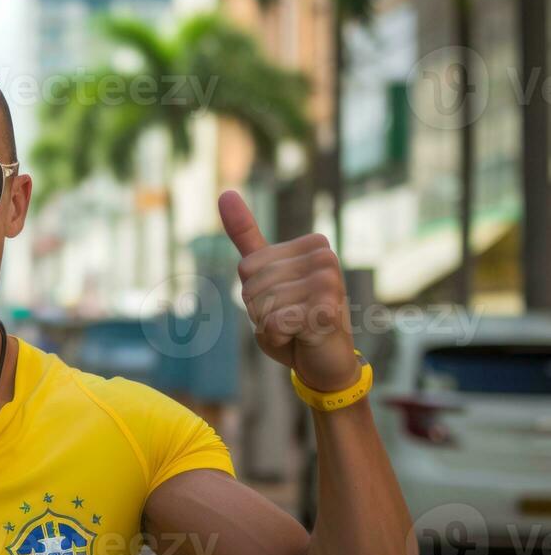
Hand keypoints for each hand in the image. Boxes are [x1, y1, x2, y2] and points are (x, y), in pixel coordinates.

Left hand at [219, 190, 359, 392]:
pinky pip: (274, 323)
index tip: (283, 300)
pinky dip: (277, 337)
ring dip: (270, 325)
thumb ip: (247, 236)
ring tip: (296, 327)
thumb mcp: (266, 275)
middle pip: (252, 285)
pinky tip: (300, 338)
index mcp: (313, 245)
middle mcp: (325, 258)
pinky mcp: (326, 311)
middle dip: (261, 311)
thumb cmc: (295, 318)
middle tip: (289, 318)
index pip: (248, 267)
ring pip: (262, 305)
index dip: (254, 293)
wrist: (325, 362)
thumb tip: (225, 193)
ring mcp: (329, 283)